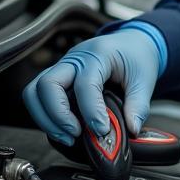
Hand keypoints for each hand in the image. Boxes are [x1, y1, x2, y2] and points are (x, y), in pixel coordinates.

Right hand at [22, 25, 162, 141]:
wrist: (132, 42)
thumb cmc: (136, 56)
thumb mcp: (145, 79)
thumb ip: (138, 105)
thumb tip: (131, 129)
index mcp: (98, 54)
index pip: (85, 84)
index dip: (91, 111)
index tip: (102, 131)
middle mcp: (74, 58)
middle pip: (48, 85)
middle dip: (58, 116)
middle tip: (76, 134)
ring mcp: (62, 67)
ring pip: (35, 91)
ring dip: (46, 118)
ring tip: (66, 136)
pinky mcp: (58, 77)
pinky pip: (38, 96)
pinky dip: (45, 115)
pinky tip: (62, 129)